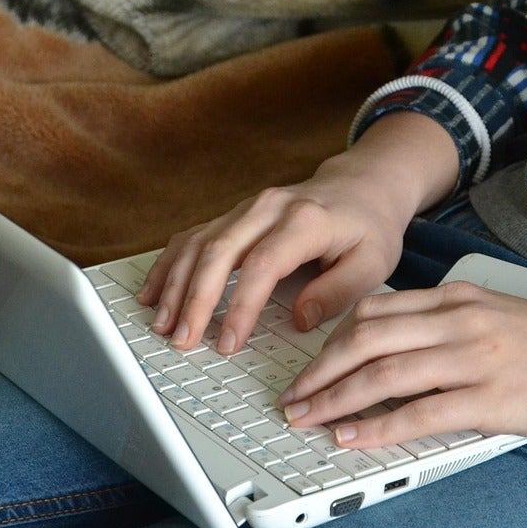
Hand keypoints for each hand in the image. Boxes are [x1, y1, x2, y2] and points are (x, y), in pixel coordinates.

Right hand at [137, 112, 458, 353]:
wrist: (362, 185)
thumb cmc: (368, 226)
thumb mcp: (374, 263)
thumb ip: (338, 292)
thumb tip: (299, 320)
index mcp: (305, 220)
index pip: (262, 265)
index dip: (240, 306)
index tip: (228, 342)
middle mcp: (268, 208)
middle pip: (219, 252)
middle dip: (194, 300)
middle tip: (182, 339)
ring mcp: (245, 208)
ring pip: (198, 244)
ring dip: (174, 285)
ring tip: (161, 324)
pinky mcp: (232, 215)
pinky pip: (192, 237)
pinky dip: (169, 265)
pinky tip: (152, 292)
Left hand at [278, 282, 526, 446]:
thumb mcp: (500, 320)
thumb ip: (450, 330)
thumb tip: (398, 357)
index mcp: (459, 298)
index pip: (373, 311)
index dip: (329, 341)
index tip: (305, 367)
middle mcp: (460, 321)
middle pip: (364, 339)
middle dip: (317, 372)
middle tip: (290, 399)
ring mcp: (477, 358)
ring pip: (382, 373)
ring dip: (333, 399)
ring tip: (304, 420)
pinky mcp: (496, 398)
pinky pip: (420, 412)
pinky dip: (376, 427)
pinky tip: (351, 437)